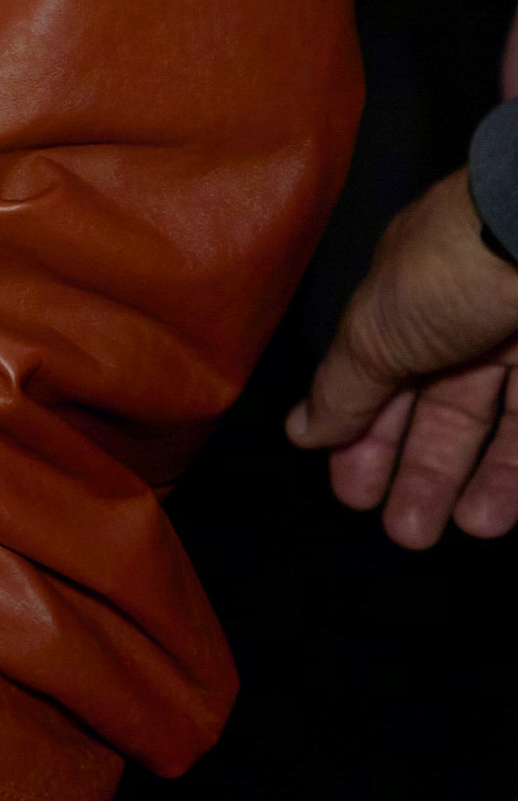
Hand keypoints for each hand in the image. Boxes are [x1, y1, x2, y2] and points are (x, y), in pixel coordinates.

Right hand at [289, 166, 517, 546]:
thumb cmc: (448, 269)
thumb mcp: (375, 329)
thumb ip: (343, 387)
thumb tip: (302, 430)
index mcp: (404, 301)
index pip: (377, 376)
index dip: (362, 434)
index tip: (353, 492)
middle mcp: (463, 320)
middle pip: (439, 406)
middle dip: (420, 470)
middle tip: (405, 530)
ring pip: (498, 422)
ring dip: (478, 480)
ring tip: (465, 532)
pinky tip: (501, 510)